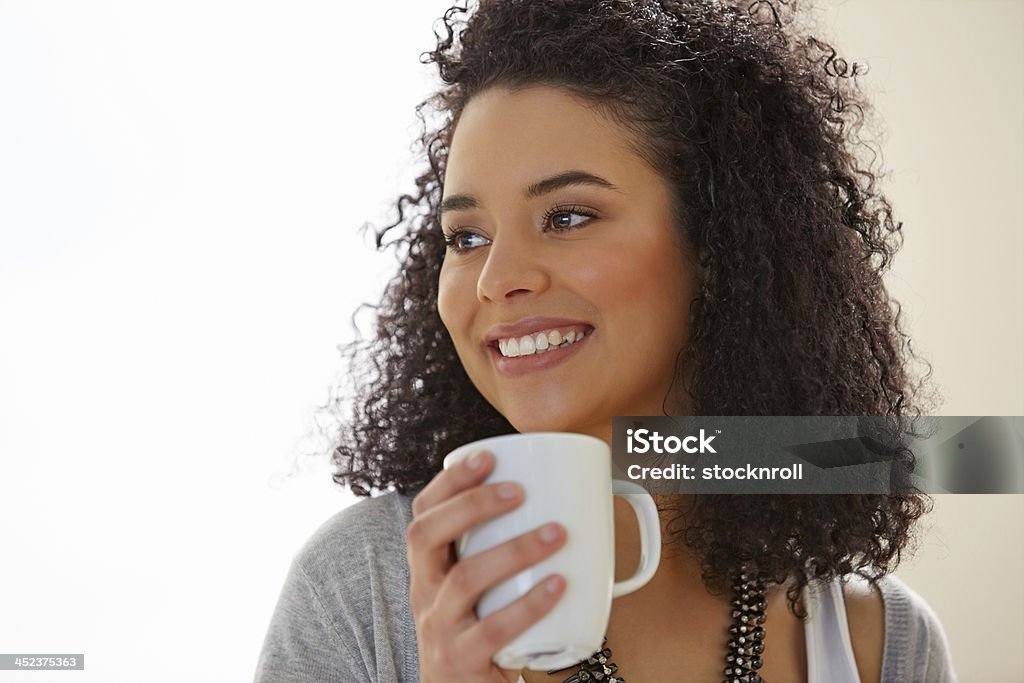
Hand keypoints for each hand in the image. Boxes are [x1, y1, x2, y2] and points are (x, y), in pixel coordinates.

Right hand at [407, 450, 567, 682]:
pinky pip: (494, 628)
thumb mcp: (480, 586)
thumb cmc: (481, 630)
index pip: (422, 513)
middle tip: (519, 492)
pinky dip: (530, 603)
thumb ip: (504, 547)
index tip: (486, 456)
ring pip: (465, 578)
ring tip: (557, 533)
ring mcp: (438, 627)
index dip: (449, 482)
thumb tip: (570, 501)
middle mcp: (422, 592)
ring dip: (515, 550)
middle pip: (426, 536)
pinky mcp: (460, 660)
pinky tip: (559, 584)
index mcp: (428, 568)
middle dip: (471, 505)